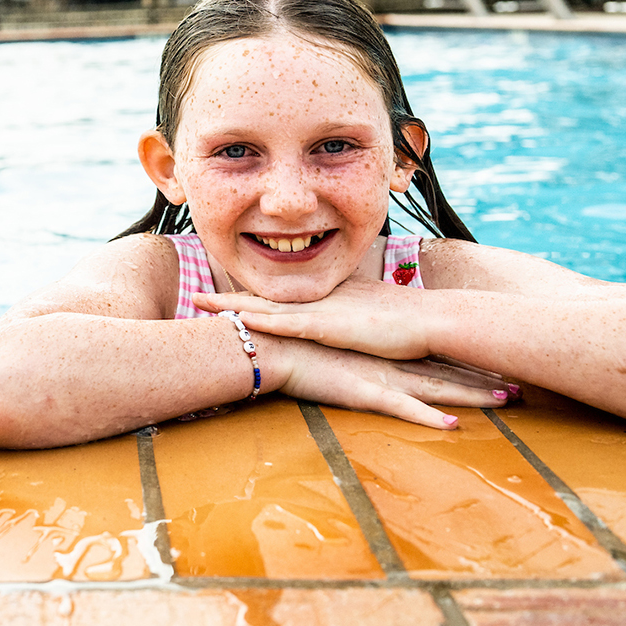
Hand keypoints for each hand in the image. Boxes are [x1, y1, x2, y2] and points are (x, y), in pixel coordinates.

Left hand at [195, 276, 436, 360]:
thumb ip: (347, 323)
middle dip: (228, 299)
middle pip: (263, 299)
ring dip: (234, 307)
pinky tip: (242, 321)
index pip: (278, 298)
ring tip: (201, 303)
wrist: (430, 318)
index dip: (248, 298)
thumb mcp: (366, 320)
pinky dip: (266, 323)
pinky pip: (291, 324)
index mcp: (324, 299)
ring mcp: (323, 312)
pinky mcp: (331, 327)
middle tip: (195, 296)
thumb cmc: (405, 322)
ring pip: (268, 308)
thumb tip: (337, 329)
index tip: (222, 297)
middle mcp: (318, 301)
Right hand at [255, 334, 512, 430]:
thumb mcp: (333, 341)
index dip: (469, 360)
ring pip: (437, 388)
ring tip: (507, 400)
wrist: (273, 342)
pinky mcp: (363, 392)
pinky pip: (402, 409)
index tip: (498, 362)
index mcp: (386, 350)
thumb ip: (352, 344)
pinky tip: (452, 425)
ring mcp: (381, 376)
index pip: (437, 354)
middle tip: (520, 383)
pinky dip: (428, 418)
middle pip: (447, 371)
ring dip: (472, 395)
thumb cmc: (298, 342)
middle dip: (484, 378)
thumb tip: (360, 345)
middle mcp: (391, 361)